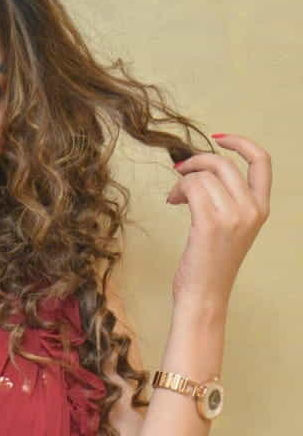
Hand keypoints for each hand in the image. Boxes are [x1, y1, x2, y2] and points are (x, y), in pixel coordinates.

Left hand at [166, 133, 270, 306]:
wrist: (204, 297)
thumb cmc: (210, 266)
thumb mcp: (230, 230)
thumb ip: (226, 201)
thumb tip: (201, 171)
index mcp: (261, 209)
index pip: (262, 162)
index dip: (241, 143)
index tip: (218, 139)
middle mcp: (252, 210)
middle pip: (223, 163)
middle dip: (197, 161)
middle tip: (180, 170)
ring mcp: (233, 216)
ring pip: (204, 175)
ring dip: (183, 180)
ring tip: (175, 197)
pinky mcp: (210, 223)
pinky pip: (192, 187)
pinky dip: (178, 189)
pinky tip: (172, 201)